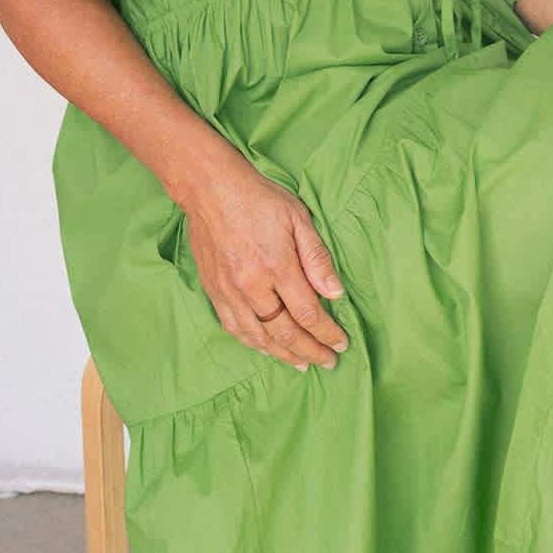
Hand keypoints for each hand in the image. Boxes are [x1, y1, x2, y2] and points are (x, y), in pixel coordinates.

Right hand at [177, 163, 352, 369]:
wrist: (210, 189)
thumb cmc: (259, 199)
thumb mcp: (298, 218)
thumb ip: (317, 258)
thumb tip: (335, 294)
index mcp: (277, 266)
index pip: (308, 314)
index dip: (327, 333)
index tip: (341, 343)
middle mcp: (251, 285)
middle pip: (284, 332)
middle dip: (310, 351)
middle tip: (328, 362)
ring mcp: (229, 291)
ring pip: (258, 337)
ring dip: (283, 354)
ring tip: (302, 364)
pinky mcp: (213, 290)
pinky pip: (234, 327)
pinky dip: (253, 343)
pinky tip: (266, 348)